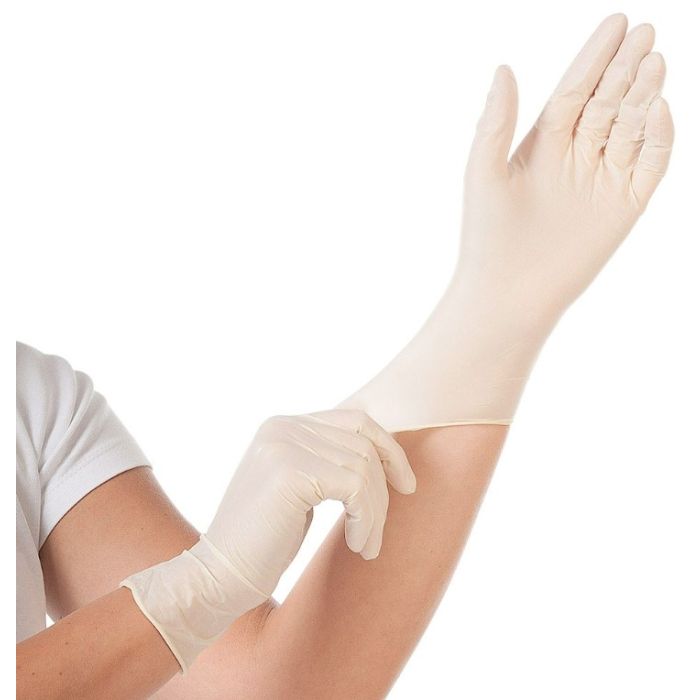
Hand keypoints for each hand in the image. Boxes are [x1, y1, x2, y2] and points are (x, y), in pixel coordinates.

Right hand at [122, 409, 414, 670]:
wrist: (217, 577)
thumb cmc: (262, 541)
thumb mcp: (298, 490)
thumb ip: (327, 462)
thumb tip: (380, 456)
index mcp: (283, 425)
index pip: (356, 420)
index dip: (389, 449)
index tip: (407, 484)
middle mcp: (283, 426)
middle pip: (364, 442)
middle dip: (384, 488)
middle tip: (378, 531)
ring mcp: (284, 444)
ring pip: (364, 466)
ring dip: (376, 512)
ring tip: (367, 546)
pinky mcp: (291, 471)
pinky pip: (356, 487)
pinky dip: (367, 519)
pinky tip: (359, 545)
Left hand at [461, 14, 672, 331]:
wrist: (508, 293)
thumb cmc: (487, 235)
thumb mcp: (485, 172)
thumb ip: (496, 121)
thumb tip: (504, 66)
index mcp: (542, 145)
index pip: (575, 91)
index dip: (595, 57)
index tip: (616, 23)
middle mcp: (575, 157)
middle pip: (608, 102)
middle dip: (626, 67)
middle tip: (645, 31)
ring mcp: (602, 180)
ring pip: (632, 127)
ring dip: (644, 94)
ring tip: (654, 59)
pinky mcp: (624, 206)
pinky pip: (650, 165)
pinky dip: (659, 138)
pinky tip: (660, 108)